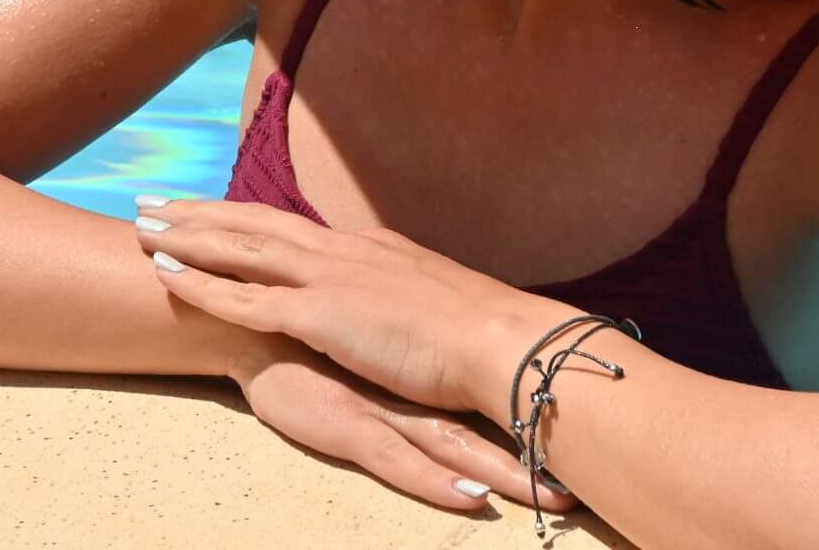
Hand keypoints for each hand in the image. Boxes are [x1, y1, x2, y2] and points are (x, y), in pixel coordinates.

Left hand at [132, 197, 546, 430]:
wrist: (499, 342)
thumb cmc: (476, 331)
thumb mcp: (427, 294)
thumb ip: (393, 289)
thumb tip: (380, 292)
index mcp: (364, 247)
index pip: (287, 226)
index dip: (239, 217)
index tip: (203, 209)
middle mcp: (338, 252)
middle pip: (251, 223)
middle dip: (197, 213)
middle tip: (149, 203)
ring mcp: (326, 281)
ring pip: (238, 251)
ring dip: (185, 238)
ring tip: (141, 227)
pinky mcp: (319, 317)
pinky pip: (244, 300)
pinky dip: (200, 286)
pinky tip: (165, 276)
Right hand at [227, 335, 579, 514]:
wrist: (231, 317)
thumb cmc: (288, 331)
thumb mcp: (346, 334)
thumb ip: (383, 341)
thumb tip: (421, 347)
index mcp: (408, 358)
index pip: (480, 386)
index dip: (529, 408)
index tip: (585, 429)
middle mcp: (404, 383)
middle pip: (483, 419)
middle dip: (536, 450)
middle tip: (588, 483)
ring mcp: (379, 407)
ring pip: (454, 445)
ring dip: (505, 473)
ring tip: (557, 500)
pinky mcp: (348, 426)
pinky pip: (401, 462)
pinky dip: (437, 483)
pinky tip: (469, 502)